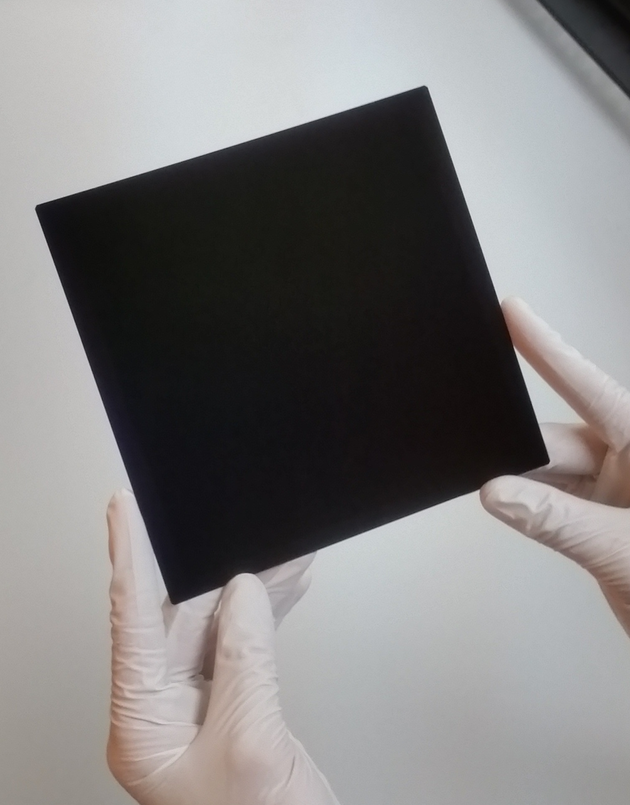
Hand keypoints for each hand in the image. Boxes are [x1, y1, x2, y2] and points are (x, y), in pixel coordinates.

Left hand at [107, 489, 339, 804]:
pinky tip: (284, 590)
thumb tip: (242, 593)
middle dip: (211, 571)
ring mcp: (198, 710)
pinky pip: (243, 648)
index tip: (122, 509)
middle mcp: (162, 713)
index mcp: (142, 726)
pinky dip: (266, 618)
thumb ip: (244, 661)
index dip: (125, 558)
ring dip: (249, 592)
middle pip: (178, 619)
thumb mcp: (249, 743)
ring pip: (217, 629)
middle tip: (229, 526)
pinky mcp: (233, 709)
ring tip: (279, 555)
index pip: (128, 623)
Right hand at [481, 298, 629, 636]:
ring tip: (487, 486)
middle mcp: (626, 463)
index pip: (591, 388)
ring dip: (520, 484)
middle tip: (473, 440)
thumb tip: (501, 494)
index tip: (512, 312)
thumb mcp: (624, 550)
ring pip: (548, 475)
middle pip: (556, 441)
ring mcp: (611, 494)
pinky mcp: (596, 524)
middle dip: (517, 445)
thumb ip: (561, 522)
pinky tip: (506, 504)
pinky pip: (550, 505)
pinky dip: (527, 507)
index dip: (547, 348)